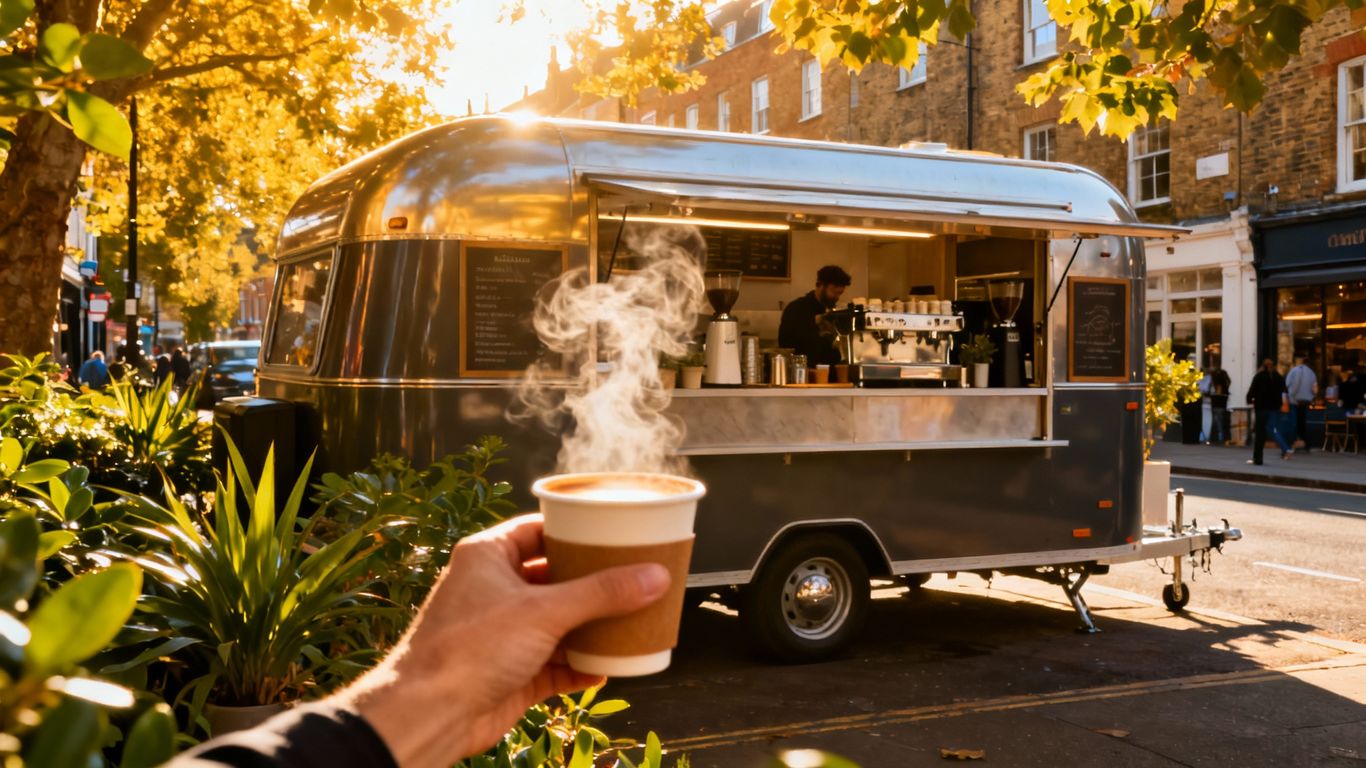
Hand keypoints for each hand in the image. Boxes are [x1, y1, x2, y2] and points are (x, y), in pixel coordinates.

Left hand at [340, 514, 670, 767]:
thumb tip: (655, 576)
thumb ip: (601, 593)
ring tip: (631, 620)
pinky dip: (579, 665)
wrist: (429, 715)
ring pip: (556, 623)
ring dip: (589, 626)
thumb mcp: (544, 611)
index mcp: (487, 557)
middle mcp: (492, 591)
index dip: (573, 530)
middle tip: (633, 576)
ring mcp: (501, 634)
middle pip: (553, 578)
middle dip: (591, 582)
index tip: (612, 532)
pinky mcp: (509, 672)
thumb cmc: (471, 648)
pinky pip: (553, 663)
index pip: (537, 531)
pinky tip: (608, 666)